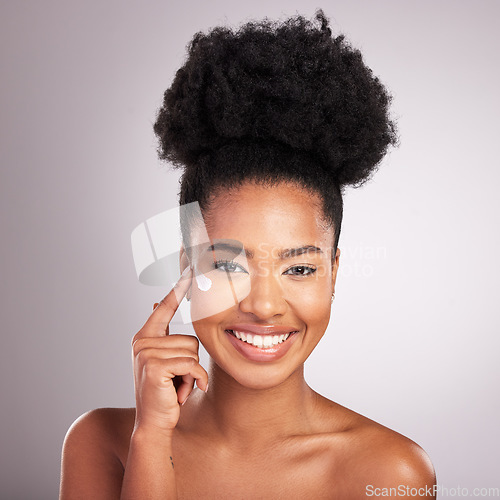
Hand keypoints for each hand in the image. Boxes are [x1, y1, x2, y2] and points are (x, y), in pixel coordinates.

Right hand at [131, 267, 208, 433]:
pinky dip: (195, 380)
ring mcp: (146, 353)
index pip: (164, 307)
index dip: (178, 289)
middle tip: (176, 380)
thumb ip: (163, 335)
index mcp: (145, 336)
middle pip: (191, 338)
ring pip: (193, 352)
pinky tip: (182, 393)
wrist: (154, 422)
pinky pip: (192, 365)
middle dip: (191, 363)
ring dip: (193, 373)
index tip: (190, 268)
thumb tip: (153, 304)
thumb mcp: (164, 359)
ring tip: (176, 385)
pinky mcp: (154, 366)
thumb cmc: (165, 390)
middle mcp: (142, 341)